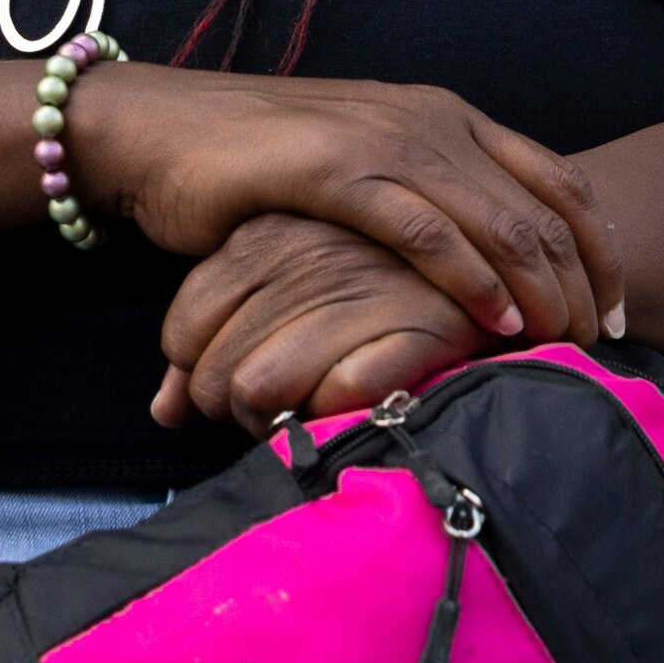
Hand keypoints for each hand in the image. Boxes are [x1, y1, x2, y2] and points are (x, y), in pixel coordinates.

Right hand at [68, 67, 621, 350]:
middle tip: (599, 346)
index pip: (558, 178)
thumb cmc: (256, 167)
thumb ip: (427, 204)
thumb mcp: (363, 175)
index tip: (614, 312)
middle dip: (582, 283)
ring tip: (561, 346)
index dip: (601, 248)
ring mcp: (382, 138)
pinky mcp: (334, 169)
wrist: (157, 133)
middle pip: (544, 206)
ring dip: (542, 292)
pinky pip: (426, 230)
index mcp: (443, 115)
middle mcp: (428, 118)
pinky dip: (472, 280)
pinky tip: (494, 323)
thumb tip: (489, 271)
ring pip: (500, 220)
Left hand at [151, 215, 485, 431]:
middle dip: (234, 415)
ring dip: (277, 426)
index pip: (183, 328)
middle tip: (269, 422)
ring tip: (305, 424)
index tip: (233, 396)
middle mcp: (303, 257)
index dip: (198, 378)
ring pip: (264, 387)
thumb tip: (164, 411)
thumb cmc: (376, 282)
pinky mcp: (423, 320)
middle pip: (217, 372)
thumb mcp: (285, 289)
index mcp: (265, 236)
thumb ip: (218, 342)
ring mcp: (362, 286)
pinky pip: (342, 393)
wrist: (499, 257)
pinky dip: (336, 415)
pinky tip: (350, 412)